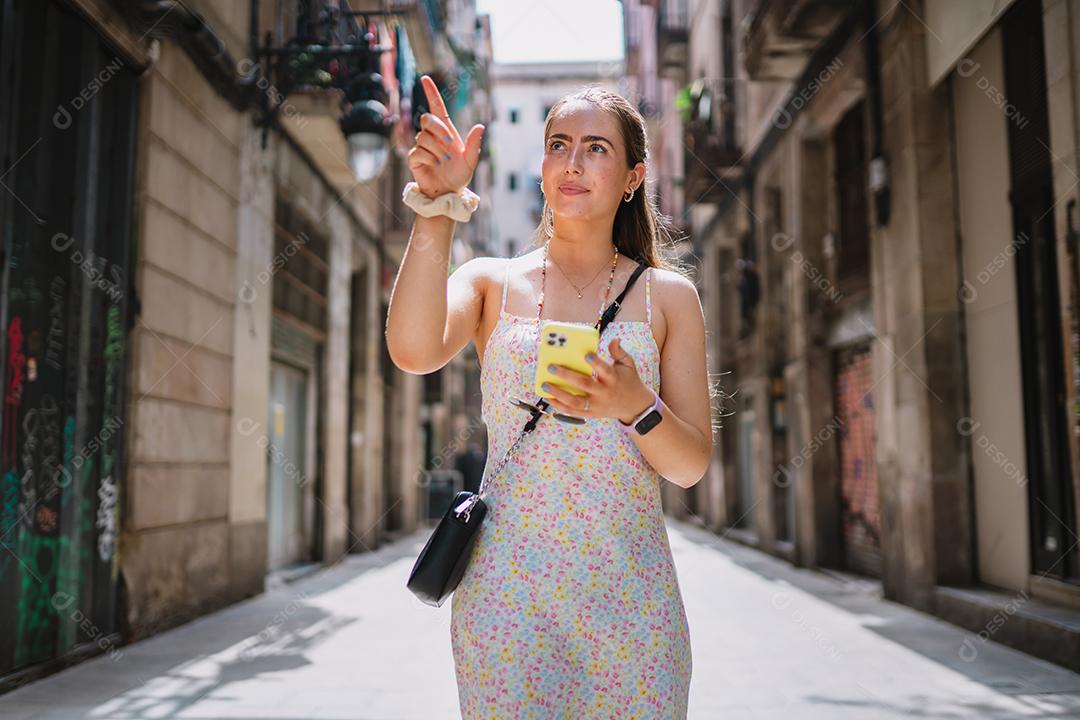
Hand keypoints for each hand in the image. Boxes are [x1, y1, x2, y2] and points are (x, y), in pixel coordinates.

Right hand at [406, 75, 484, 199]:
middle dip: (438, 129)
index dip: (431, 92)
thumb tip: (480, 126)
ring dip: (437, 150)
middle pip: (426, 119)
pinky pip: (418, 151)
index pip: (436, 108)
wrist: (448, 192)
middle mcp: (432, 136)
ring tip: (444, 161)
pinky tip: (435, 165)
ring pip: (423, 137)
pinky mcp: (414, 158)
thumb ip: (474, 144)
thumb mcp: (471, 160)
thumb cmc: (459, 175)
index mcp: (446, 132)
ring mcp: (421, 146)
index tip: (425, 78)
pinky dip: (429, 158)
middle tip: (450, 144)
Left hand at [541, 338, 654, 421]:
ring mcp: (597, 405)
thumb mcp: (628, 365)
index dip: (596, 363)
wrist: (635, 406)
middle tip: (551, 367)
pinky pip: (574, 412)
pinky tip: (549, 398)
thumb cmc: (628, 380)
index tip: (586, 354)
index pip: (605, 370)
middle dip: (567, 376)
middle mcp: (604, 393)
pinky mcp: (591, 413)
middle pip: (585, 385)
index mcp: (614, 379)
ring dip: (559, 394)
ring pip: (576, 402)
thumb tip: (614, 340)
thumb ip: (619, 352)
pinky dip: (560, 406)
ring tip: (545, 385)